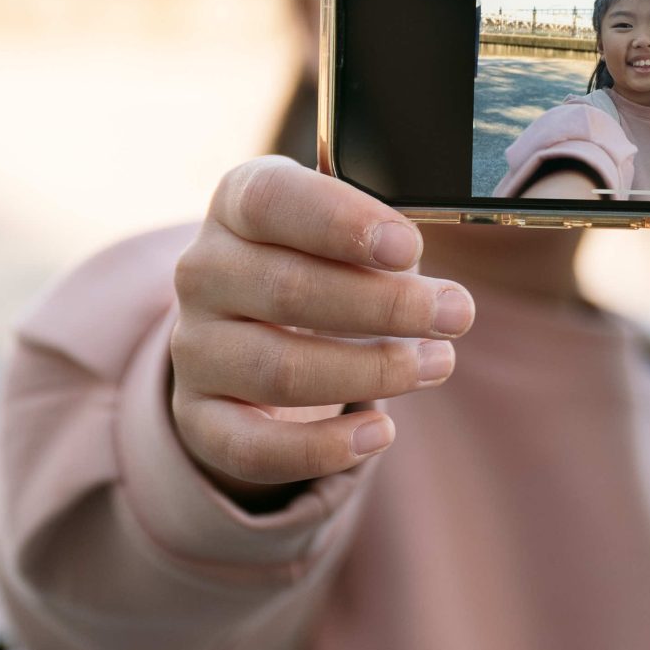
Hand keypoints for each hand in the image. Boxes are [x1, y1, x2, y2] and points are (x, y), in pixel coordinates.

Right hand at [170, 157, 473, 500]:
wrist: (259, 327)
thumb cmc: (326, 261)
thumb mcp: (350, 228)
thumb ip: (384, 233)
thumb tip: (438, 272)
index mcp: (237, 204)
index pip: (271, 201)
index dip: (342, 223)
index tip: (410, 247)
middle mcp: (204, 272)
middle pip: (288, 290)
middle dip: (386, 305)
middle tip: (456, 313)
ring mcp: (194, 348)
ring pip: (280, 371)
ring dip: (372, 372)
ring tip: (438, 362)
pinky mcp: (200, 417)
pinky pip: (252, 446)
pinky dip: (321, 448)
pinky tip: (379, 432)